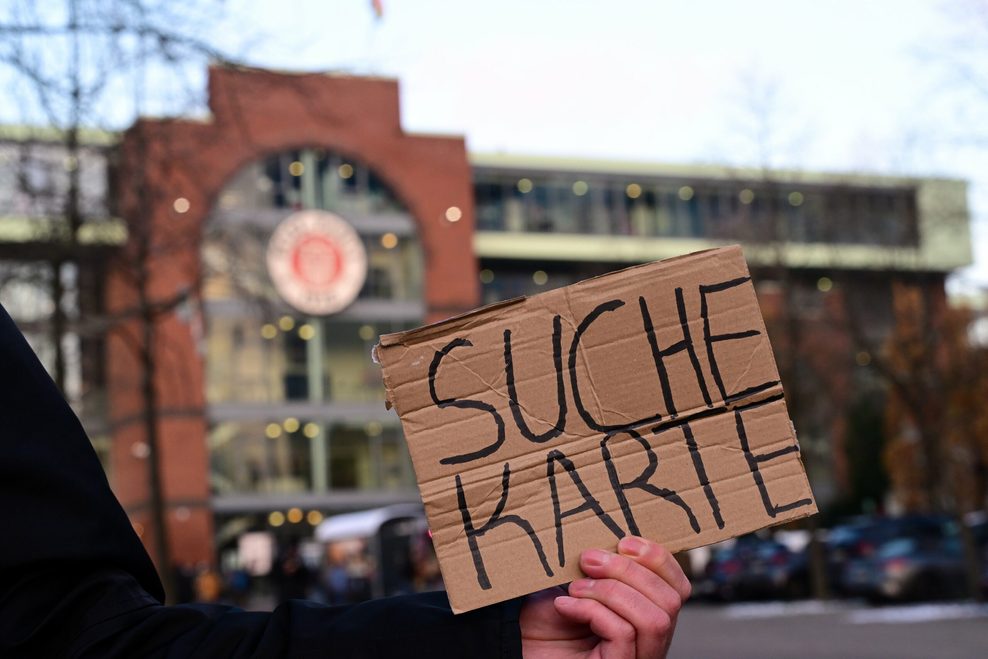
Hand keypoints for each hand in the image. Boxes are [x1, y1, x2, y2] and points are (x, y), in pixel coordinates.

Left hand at [519, 537, 689, 658]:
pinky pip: (623, 633)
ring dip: (612, 591)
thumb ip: (602, 562)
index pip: (679, 588)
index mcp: (647, 614)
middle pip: (671, 601)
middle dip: (629, 571)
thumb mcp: (578, 580)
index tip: (623, 542)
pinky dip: (592, 610)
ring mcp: (637, 657)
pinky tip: (564, 606)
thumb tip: (611, 533)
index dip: (659, 559)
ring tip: (575, 587)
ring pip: (654, 619)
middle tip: (588, 561)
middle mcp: (650, 641)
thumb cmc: (545, 618)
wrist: (522, 649)